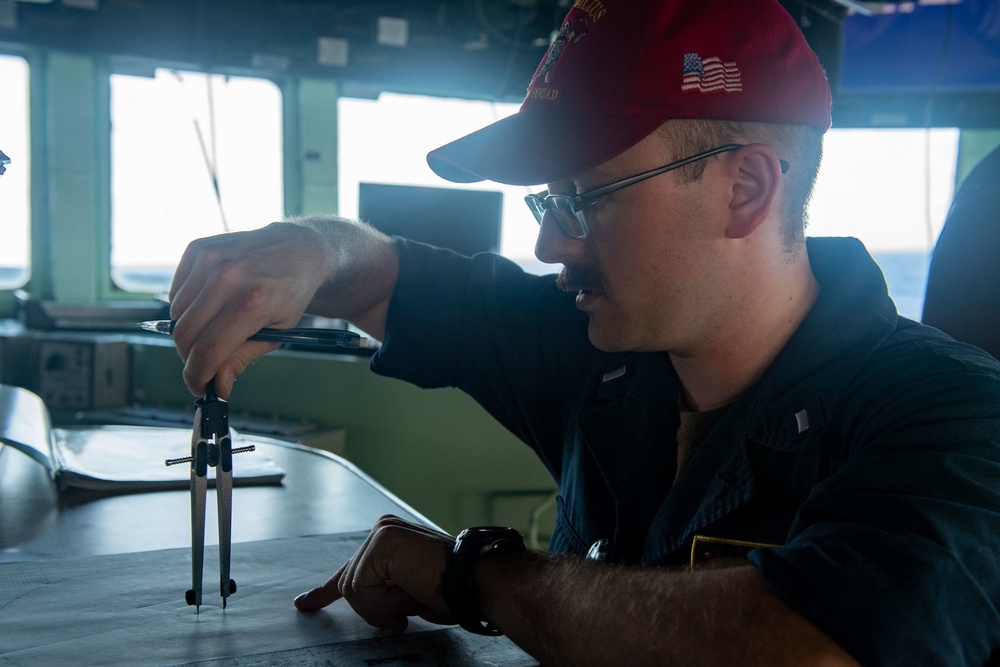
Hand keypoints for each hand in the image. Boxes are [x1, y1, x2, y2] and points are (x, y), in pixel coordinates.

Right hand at [168, 222, 330, 396]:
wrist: (297, 251)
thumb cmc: (290, 294)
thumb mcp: (277, 332)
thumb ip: (243, 358)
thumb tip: (218, 386)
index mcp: (251, 303)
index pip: (207, 350)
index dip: (196, 375)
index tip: (197, 385)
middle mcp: (227, 278)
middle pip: (185, 334)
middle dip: (190, 357)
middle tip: (205, 362)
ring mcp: (210, 260)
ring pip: (176, 314)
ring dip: (189, 330)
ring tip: (215, 327)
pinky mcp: (199, 249)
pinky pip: (176, 291)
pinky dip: (186, 306)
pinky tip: (210, 304)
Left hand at [294, 515, 454, 631]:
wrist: (477, 582)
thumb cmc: (453, 591)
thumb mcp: (407, 595)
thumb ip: (382, 594)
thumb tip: (369, 610)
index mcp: (389, 540)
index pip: (350, 570)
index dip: (323, 592)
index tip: (303, 604)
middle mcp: (382, 530)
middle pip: (349, 585)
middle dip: (375, 609)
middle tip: (408, 609)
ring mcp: (380, 533)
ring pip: (353, 589)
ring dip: (384, 607)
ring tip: (415, 597)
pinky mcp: (380, 542)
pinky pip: (361, 588)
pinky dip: (385, 602)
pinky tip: (410, 590)